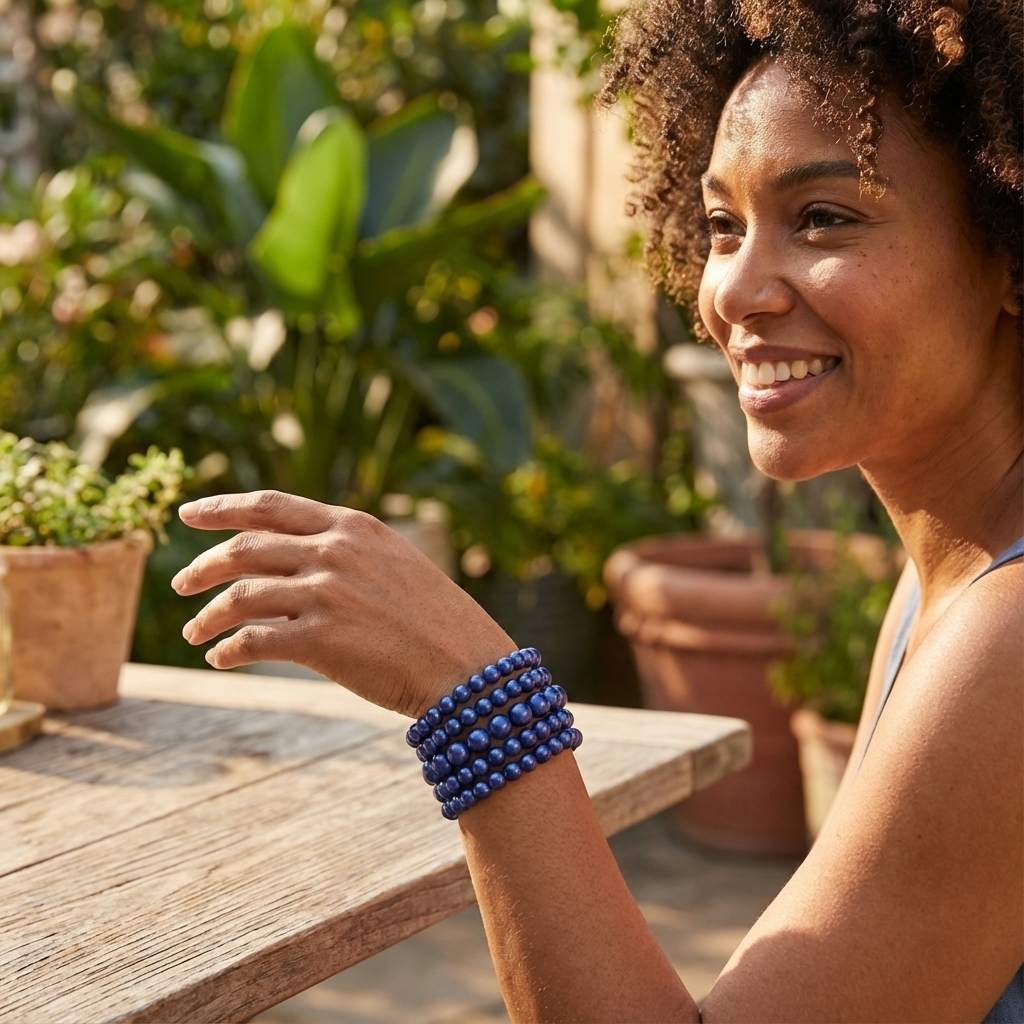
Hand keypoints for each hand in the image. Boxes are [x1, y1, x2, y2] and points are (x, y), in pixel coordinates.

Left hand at [170, 490, 513, 718]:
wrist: (468, 667)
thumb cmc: (437, 620)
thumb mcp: (395, 563)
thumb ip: (348, 551)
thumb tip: (296, 555)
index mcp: (353, 526)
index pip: (269, 505)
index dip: (221, 507)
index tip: (188, 515)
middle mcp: (334, 552)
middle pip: (244, 547)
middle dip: (201, 566)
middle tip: (178, 583)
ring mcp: (326, 594)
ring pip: (240, 595)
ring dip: (207, 615)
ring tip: (193, 632)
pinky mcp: (320, 640)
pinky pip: (253, 641)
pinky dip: (228, 650)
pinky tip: (220, 658)